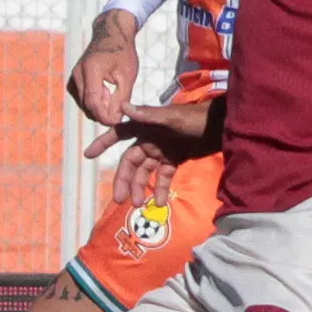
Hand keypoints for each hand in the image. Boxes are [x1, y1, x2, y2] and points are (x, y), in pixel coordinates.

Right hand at [67, 11, 139, 127]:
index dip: (105, 116)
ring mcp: (73, 76)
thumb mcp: (127, 75)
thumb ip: (121, 98)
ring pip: (84, 103)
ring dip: (99, 106)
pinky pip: (82, 98)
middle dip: (103, 113)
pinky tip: (105, 92)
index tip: (118, 120)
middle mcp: (78, 73)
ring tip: (113, 95)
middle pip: (87, 105)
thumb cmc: (122, 52)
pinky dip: (94, 101)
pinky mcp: (73, 79)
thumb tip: (115, 118)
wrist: (111, 34)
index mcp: (91, 69)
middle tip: (119, 109)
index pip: (93, 102)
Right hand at [84, 100, 218, 205]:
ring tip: (138, 204)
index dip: (103, 143)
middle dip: (124, 180)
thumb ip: (148, 115)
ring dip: (140, 187)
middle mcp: (151, 138)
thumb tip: (121, 107)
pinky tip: (160, 202)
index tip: (88, 155)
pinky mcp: (175, 159)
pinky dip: (160, 188)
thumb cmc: (196, 118)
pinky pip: (163, 176)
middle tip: (120, 199)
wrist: (222, 126)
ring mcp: (163, 150)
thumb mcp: (172, 118)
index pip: (119, 133)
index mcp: (146, 126)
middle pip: (131, 162)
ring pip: (145, 172)